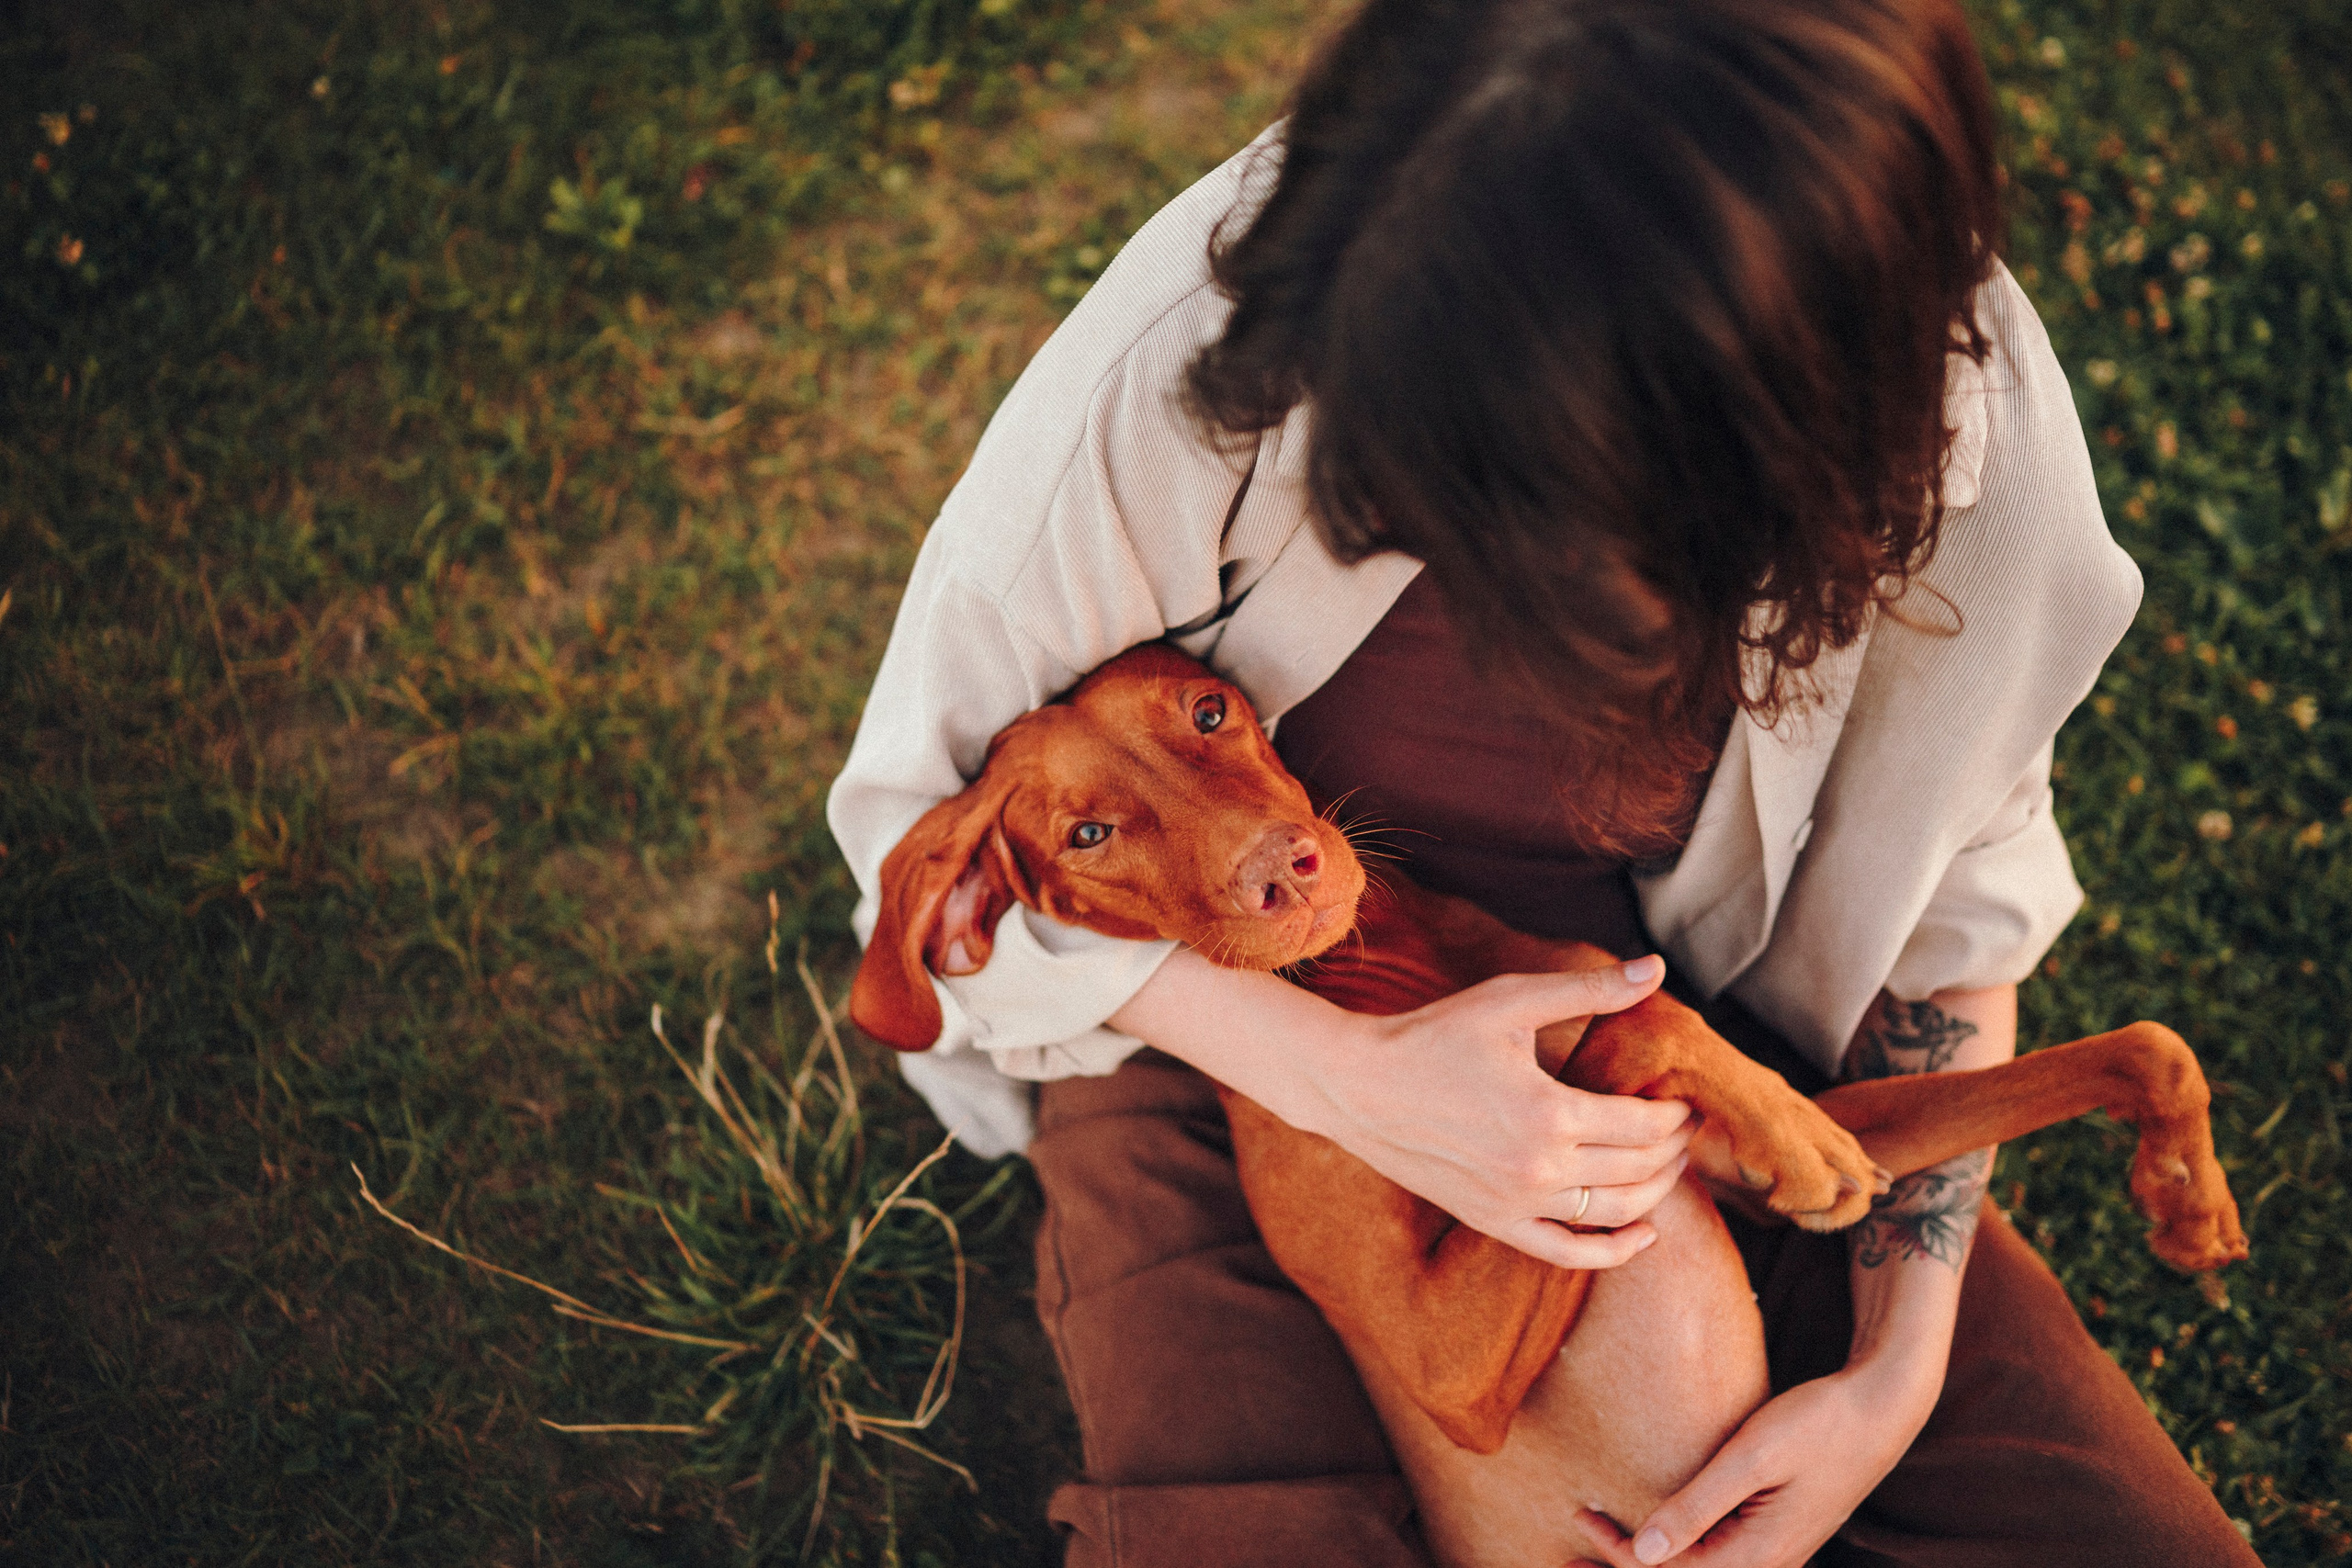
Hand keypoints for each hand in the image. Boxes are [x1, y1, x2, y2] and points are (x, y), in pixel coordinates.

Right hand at [1294, 956, 1695, 1269]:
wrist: (1358, 1086)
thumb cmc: (1432, 1035)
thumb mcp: (1511, 1001)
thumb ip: (1588, 990)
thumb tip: (1656, 968)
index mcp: (1550, 1113)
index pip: (1642, 1125)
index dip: (1673, 1115)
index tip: (1684, 1101)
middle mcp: (1539, 1168)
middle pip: (1636, 1169)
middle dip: (1673, 1149)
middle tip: (1686, 1129)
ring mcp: (1515, 1203)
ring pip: (1613, 1213)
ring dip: (1656, 1193)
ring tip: (1671, 1167)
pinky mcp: (1493, 1221)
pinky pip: (1566, 1252)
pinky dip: (1612, 1251)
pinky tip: (1643, 1236)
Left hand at [1575, 1362, 1936, 1567]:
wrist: (1882, 1409)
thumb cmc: (1818, 1423)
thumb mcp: (1751, 1458)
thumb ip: (1696, 1506)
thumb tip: (1643, 1553)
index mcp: (1760, 1555)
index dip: (1618, 1553)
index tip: (1579, 1516)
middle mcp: (1769, 1564)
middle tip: (1567, 1561)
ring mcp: (1777, 1553)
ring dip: (1653, 1565)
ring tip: (1602, 1551)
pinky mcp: (1777, 1535)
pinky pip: (1720, 1557)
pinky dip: (1683, 1551)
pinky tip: (1659, 1538)